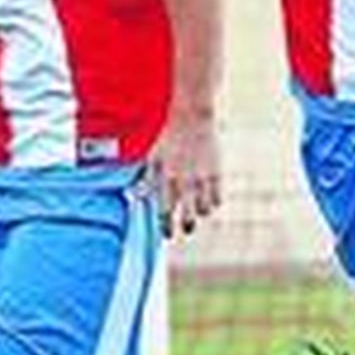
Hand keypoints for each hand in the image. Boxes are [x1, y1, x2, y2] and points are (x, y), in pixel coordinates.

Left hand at [148, 109, 221, 237]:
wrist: (192, 119)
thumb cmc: (169, 139)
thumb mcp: (153, 158)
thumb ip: (146, 179)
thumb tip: (136, 196)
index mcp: (166, 179)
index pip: (165, 213)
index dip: (166, 227)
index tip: (168, 235)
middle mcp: (184, 182)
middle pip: (188, 217)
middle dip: (187, 227)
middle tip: (187, 228)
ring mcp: (202, 179)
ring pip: (205, 211)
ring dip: (201, 214)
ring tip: (198, 210)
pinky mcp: (216, 174)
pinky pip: (217, 200)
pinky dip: (213, 203)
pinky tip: (209, 200)